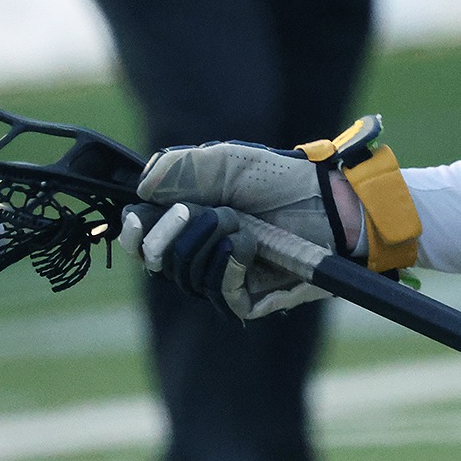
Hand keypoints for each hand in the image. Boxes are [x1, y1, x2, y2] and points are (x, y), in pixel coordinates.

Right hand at [119, 140, 348, 318]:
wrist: (327, 203)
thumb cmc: (279, 181)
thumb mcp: (226, 161)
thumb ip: (179, 168)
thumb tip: (139, 189)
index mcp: (185, 221)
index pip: (139, 240)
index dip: (132, 233)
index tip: (138, 218)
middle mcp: (198, 252)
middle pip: (155, 260)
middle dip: (176, 230)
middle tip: (209, 209)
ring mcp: (220, 277)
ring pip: (185, 274)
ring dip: (210, 240)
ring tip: (243, 221)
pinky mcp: (245, 298)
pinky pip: (217, 291)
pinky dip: (227, 263)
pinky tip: (248, 244)